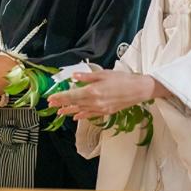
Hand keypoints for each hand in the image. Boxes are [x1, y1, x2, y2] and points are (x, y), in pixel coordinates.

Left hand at [47, 70, 169, 119]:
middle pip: (74, 104)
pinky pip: (91, 114)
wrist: (139, 90)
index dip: (60, 97)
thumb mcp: (103, 74)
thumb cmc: (123, 79)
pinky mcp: (106, 112)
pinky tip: (76, 117)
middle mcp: (95, 102)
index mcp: (93, 91)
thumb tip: (74, 76)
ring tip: (60, 112)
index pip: (72, 95)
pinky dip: (82, 115)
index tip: (51, 98)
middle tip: (51, 105)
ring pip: (81, 111)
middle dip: (62, 104)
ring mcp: (100, 108)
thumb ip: (87, 77)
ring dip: (70, 111)